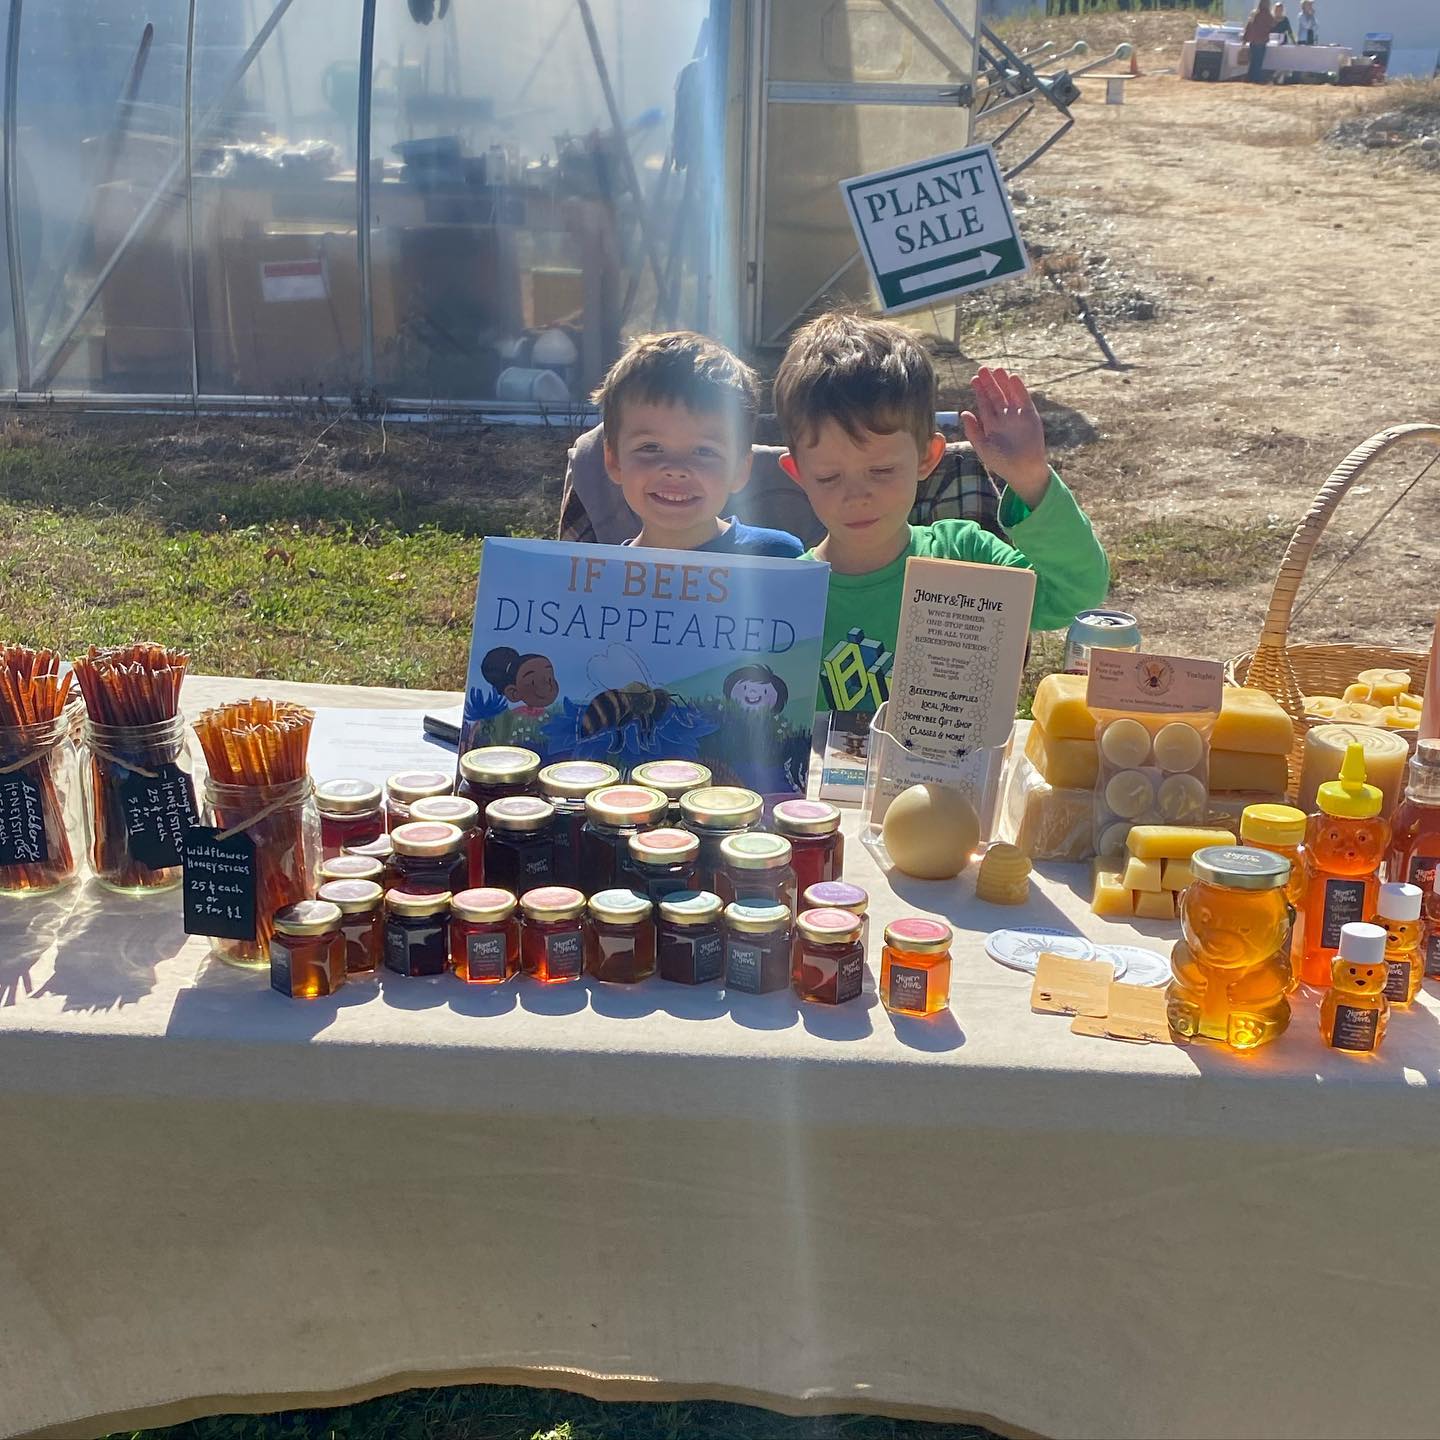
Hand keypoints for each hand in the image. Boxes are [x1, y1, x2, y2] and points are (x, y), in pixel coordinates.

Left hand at [961, 367, 1050, 507]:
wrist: (1023, 470)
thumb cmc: (1001, 462)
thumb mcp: (983, 447)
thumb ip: (973, 431)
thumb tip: (963, 413)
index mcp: (991, 424)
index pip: (984, 404)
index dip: (979, 391)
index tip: (974, 379)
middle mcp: (1003, 417)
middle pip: (995, 395)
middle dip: (989, 383)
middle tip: (983, 369)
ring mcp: (1017, 415)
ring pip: (1009, 394)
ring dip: (1003, 382)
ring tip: (997, 370)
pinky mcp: (1030, 416)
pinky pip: (1024, 399)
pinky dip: (1019, 389)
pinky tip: (1013, 378)